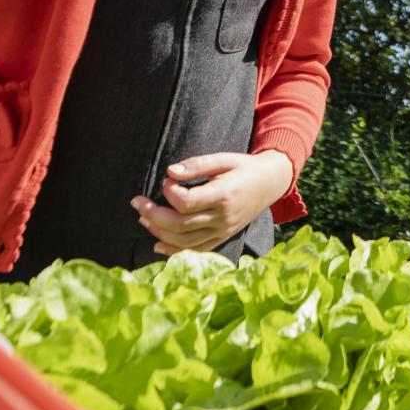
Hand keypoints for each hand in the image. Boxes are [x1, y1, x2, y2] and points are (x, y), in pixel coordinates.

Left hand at [133, 150, 293, 255]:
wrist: (271, 182)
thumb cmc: (244, 168)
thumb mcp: (223, 159)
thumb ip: (197, 164)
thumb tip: (170, 172)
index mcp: (223, 195)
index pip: (186, 202)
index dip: (169, 193)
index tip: (166, 181)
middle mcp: (223, 217)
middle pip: (180, 224)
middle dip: (153, 215)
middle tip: (138, 202)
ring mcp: (223, 230)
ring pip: (185, 241)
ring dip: (160, 232)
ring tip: (144, 219)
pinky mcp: (223, 237)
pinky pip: (197, 249)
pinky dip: (175, 250)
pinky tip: (158, 244)